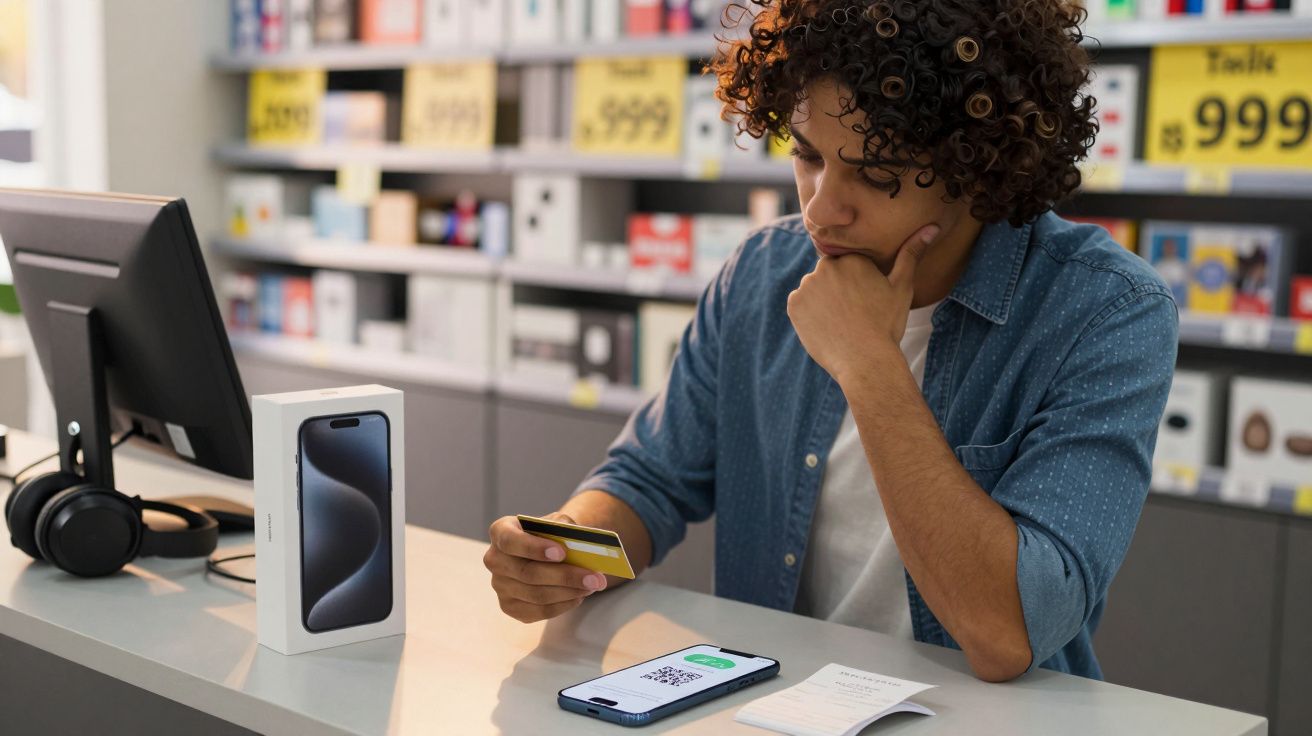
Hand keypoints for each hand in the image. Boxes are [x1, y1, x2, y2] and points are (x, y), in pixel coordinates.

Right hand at [484, 512, 608, 622]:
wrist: (546, 550)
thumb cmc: (550, 535)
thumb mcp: (556, 523)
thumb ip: (563, 529)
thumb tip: (578, 545)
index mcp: (500, 531)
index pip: (510, 541)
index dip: (534, 548)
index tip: (561, 553)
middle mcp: (494, 559)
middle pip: (528, 573)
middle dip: (565, 576)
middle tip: (594, 577)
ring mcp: (499, 585)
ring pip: (536, 595)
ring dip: (569, 592)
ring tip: (592, 585)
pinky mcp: (509, 606)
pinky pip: (538, 611)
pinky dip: (563, 605)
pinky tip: (578, 596)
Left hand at [787, 224, 939, 382]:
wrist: (865, 360)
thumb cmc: (887, 324)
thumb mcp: (902, 287)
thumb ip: (911, 254)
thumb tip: (932, 226)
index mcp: (852, 258)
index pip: (848, 266)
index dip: (857, 286)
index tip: (864, 303)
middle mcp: (827, 266)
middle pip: (829, 276)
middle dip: (838, 291)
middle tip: (853, 314)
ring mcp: (807, 285)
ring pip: (814, 290)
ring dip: (822, 302)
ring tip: (840, 322)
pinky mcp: (794, 304)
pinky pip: (800, 305)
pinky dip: (809, 315)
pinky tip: (826, 327)